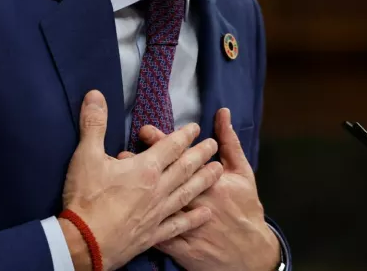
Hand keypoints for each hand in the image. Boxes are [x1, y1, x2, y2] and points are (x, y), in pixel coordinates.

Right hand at [60, 91, 223, 270]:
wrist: (85, 243)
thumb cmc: (86, 198)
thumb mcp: (85, 156)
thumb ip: (94, 124)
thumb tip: (95, 94)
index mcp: (145, 169)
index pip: (170, 147)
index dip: (184, 135)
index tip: (196, 128)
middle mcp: (158, 189)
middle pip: (185, 168)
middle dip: (201, 155)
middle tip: (214, 145)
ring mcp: (158, 213)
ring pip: (188, 193)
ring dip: (204, 180)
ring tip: (219, 171)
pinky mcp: (154, 234)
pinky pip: (179, 224)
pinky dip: (193, 218)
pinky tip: (205, 214)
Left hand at [117, 108, 280, 270]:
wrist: (249, 253)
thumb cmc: (245, 208)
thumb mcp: (243, 173)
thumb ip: (230, 141)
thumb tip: (223, 113)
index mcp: (210, 182)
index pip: (181, 157)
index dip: (162, 142)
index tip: (144, 131)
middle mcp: (195, 202)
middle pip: (164, 179)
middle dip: (141, 165)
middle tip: (120, 153)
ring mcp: (187, 227)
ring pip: (155, 206)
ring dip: (136, 193)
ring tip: (116, 179)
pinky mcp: (179, 247)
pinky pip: (156, 237)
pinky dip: (140, 226)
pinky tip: (124, 215)